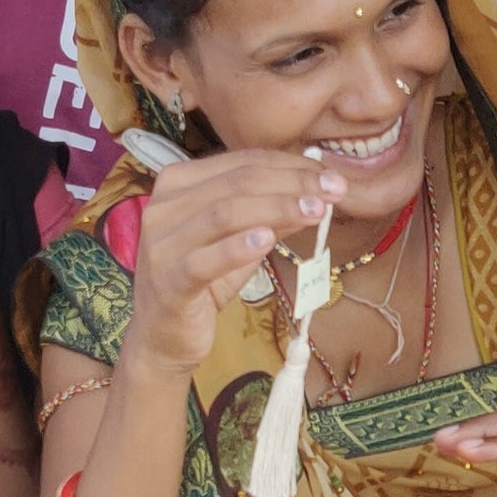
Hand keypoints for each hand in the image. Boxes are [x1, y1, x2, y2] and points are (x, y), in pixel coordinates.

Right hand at [125, 149, 344, 377]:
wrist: (164, 333)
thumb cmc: (205, 277)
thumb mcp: (242, 238)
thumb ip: (273, 213)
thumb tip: (319, 190)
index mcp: (179, 183)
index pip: (243, 162)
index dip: (291, 165)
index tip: (331, 175)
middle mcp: (164, 206)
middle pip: (237, 183)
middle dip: (292, 183)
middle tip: (334, 190)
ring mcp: (162, 245)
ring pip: (224, 213)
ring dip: (276, 208)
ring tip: (316, 211)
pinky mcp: (169, 283)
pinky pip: (204, 261)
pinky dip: (237, 248)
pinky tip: (268, 240)